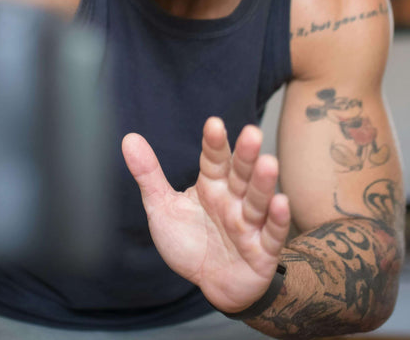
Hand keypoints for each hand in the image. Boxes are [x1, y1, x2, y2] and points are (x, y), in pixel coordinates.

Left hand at [122, 117, 291, 313]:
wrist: (214, 285)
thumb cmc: (191, 242)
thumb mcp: (163, 208)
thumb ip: (149, 174)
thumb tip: (129, 139)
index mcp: (212, 187)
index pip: (214, 160)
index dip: (214, 143)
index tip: (214, 124)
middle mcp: (233, 201)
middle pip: (240, 175)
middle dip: (246, 156)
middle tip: (252, 133)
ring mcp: (249, 224)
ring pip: (258, 200)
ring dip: (263, 183)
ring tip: (268, 162)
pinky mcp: (263, 250)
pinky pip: (272, 234)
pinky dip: (278, 219)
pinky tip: (281, 202)